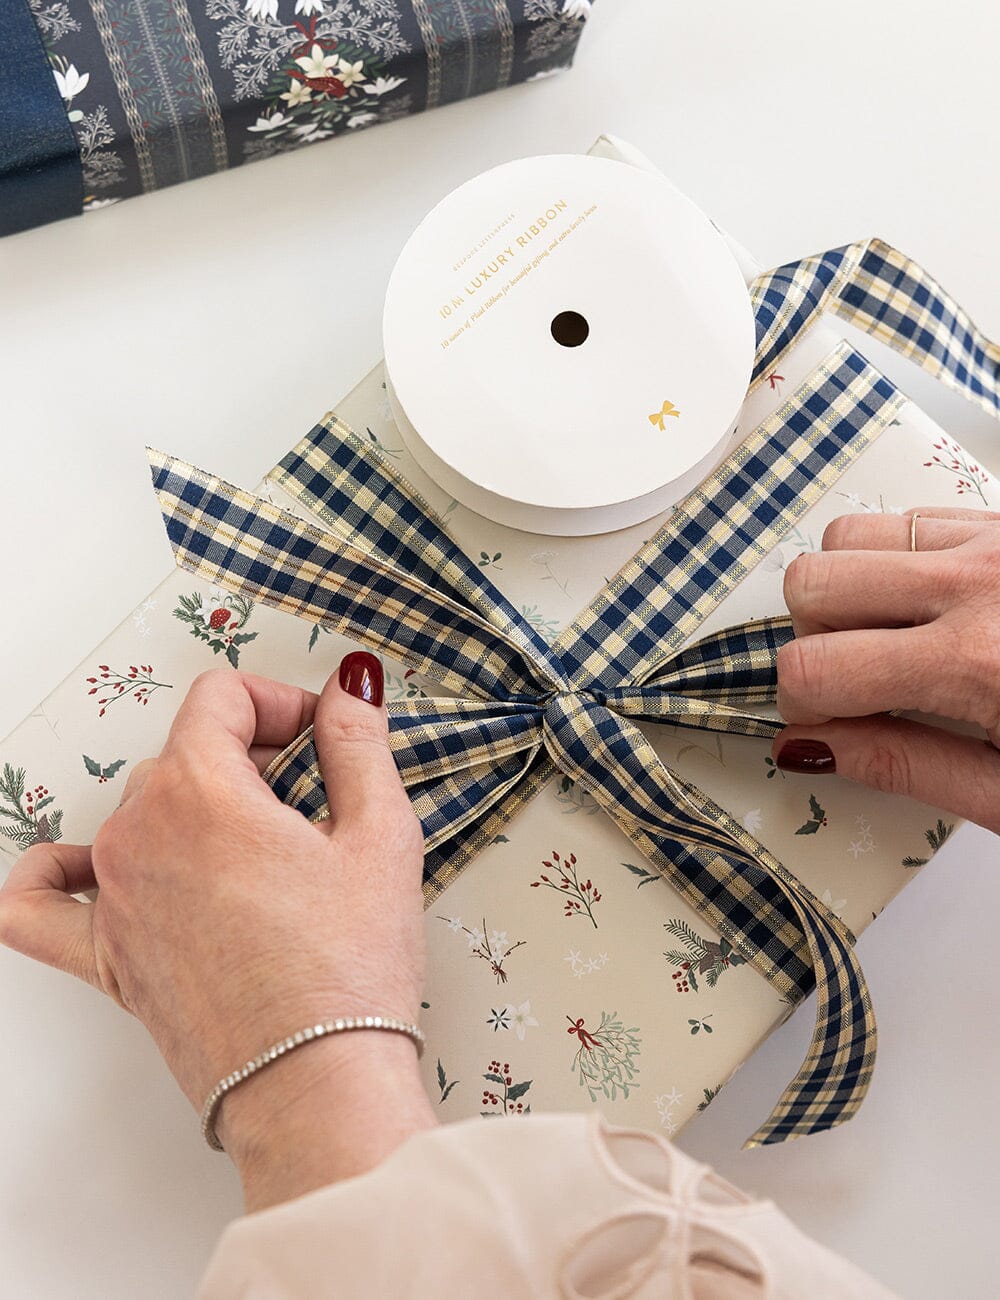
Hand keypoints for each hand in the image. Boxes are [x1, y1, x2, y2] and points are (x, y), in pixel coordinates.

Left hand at [0, 656, 437, 1209]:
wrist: (316, 1086)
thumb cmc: (347, 971)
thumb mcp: (380, 835)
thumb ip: (357, 742)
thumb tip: (351, 684)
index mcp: (201, 793)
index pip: (222, 697)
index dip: (281, 702)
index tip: (318, 735)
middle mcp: (139, 837)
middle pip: (186, 752)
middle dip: (251, 756)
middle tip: (312, 800)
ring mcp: (113, 900)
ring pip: (138, 810)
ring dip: (192, 804)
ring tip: (253, 844)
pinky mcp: (107, 959)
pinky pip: (38, 907)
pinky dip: (49, 875)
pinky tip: (75, 865)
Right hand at [772, 506, 999, 832]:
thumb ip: (905, 765)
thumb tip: (814, 748)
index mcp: (976, 664)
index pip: (813, 666)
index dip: (802, 703)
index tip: (826, 721)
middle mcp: (981, 584)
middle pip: (813, 580)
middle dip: (814, 636)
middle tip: (858, 679)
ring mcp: (999, 541)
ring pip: (850, 533)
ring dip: (849, 587)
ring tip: (893, 636)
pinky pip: (912, 514)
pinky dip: (899, 558)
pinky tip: (935, 606)